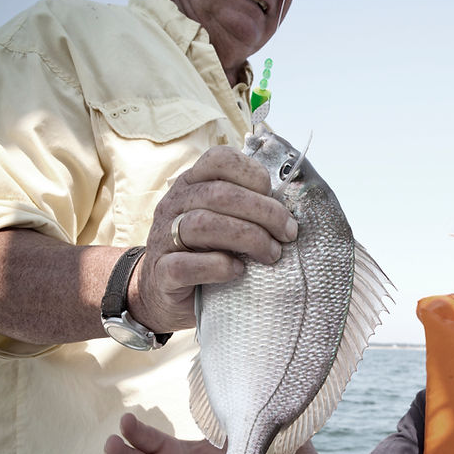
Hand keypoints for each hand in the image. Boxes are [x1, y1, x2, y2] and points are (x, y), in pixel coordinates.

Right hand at [130, 146, 298, 332]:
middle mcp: (174, 205)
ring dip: (248, 238)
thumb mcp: (224, 221)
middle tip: (288, 233)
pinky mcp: (162, 273)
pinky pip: (186, 265)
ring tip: (271, 255)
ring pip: (203, 224)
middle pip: (219, 194)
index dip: (253, 174)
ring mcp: (163, 238)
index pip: (219, 159)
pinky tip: (237, 271)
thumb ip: (246, 208)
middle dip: (265, 212)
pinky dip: (218, 267)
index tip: (277, 198)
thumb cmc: (206, 254)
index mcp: (192, 184)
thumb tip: (291, 208)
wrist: (165, 294)